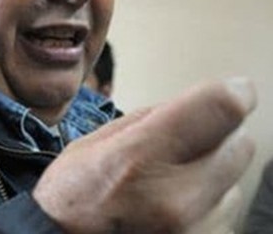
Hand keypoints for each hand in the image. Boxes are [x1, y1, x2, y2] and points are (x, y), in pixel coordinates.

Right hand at [33, 78, 256, 233]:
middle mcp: (175, 198)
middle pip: (240, 145)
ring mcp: (194, 230)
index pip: (221, 109)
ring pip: (234, 184)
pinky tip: (169, 212)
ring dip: (210, 177)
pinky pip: (225, 216)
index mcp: (139, 157)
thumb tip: (193, 105)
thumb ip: (148, 121)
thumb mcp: (93, 145)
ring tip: (166, 187)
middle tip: (185, 145)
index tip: (233, 91)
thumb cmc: (71, 201)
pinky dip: (205, 209)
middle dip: (218, 137)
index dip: (234, 93)